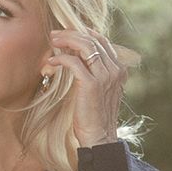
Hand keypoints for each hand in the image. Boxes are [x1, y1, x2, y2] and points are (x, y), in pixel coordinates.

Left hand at [41, 27, 127, 146]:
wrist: (99, 137)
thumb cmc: (95, 115)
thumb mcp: (100, 89)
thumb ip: (95, 71)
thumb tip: (77, 55)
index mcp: (120, 69)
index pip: (102, 41)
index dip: (83, 33)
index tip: (67, 32)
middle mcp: (115, 70)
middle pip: (93, 40)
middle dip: (71, 33)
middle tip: (55, 34)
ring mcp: (105, 76)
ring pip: (84, 46)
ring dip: (65, 41)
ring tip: (53, 42)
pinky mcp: (91, 84)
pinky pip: (73, 62)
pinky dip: (60, 59)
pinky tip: (52, 62)